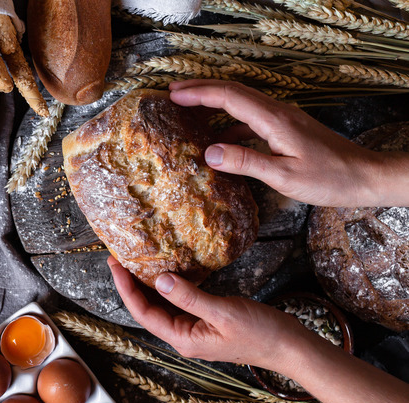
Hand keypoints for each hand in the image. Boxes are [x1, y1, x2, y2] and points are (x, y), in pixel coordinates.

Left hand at [108, 256, 306, 370]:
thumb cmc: (261, 333)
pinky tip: (166, 270)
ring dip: (147, 284)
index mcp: (182, 338)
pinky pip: (179, 303)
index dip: (125, 288)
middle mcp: (183, 336)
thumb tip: (160, 279)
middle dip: (131, 284)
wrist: (291, 347)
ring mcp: (194, 330)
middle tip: (118, 258)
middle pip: (147, 309)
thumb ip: (189, 296)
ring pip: (162, 305)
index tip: (115, 265)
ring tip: (134, 261)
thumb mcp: (223, 311)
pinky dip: (170, 286)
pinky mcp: (205, 322)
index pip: (143, 312)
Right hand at [169, 79, 408, 206]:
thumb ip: (245, 162)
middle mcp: (277, 112)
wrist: (364, 176)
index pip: (228, 97)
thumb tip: (208, 153)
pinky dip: (229, 121)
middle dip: (201, 89)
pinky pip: (251, 117)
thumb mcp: (283, 176)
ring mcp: (283, 118)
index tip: (173, 95)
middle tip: (172, 92)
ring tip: (188, 108)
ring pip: (242, 101)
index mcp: (273, 119)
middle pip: (233, 91)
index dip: (198, 93)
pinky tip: (219, 137)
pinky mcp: (287, 129)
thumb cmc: (328, 179)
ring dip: (214, 102)